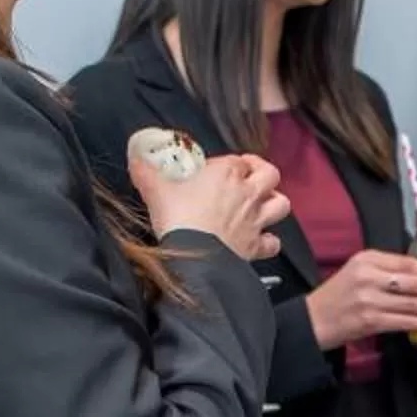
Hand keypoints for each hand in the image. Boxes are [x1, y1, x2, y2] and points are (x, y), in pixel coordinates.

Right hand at [140, 151, 288, 263]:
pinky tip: (259, 241)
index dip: (230, 163)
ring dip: (273, 203)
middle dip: (262, 174)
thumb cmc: (177, 218)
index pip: (238, 160)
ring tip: (261, 205)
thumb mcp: (155, 190)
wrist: (193, 256)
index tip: (217, 170)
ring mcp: (255, 220)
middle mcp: (247, 194)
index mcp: (226, 173)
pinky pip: (273, 242)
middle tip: (250, 178)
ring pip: (281, 204)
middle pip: (270, 174)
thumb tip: (136, 160)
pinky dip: (269, 241)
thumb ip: (146, 172)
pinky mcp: (256, 246)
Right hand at [306, 251, 416, 349]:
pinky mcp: (371, 321)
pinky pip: (405, 321)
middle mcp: (368, 277)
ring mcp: (369, 299)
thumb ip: (387, 269)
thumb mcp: (359, 271)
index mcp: (367, 260)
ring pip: (412, 303)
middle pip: (414, 283)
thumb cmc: (340, 295)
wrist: (315, 320)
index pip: (407, 263)